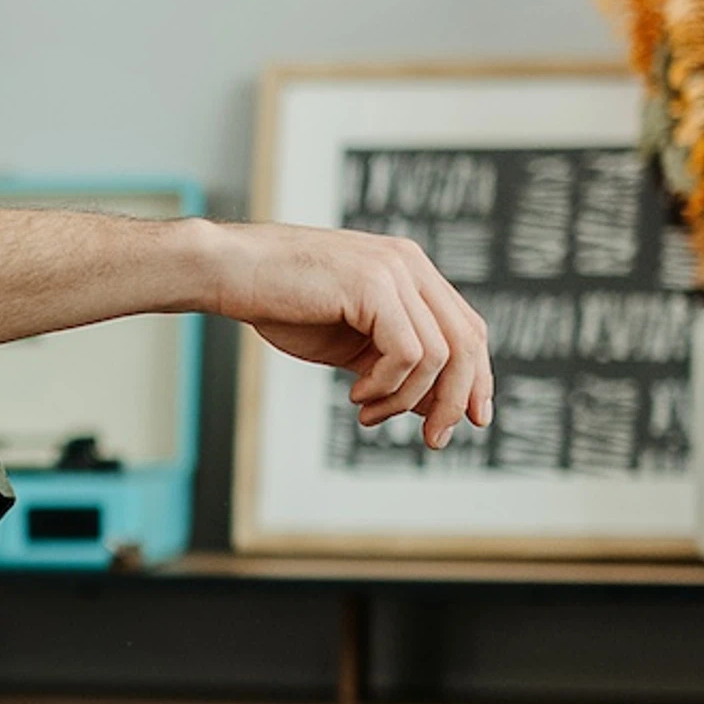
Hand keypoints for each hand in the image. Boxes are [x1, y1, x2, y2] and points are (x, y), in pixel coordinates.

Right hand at [209, 221, 493, 447]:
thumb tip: (434, 406)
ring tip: (368, 412)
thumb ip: (392, 364)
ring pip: (439, 355)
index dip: (476, 378)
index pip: (467, 328)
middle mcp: (409, 264)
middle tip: (434, 439)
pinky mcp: (373, 286)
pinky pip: (407, 353)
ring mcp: (394, 271)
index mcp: (409, 271)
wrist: (227, 272)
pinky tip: (355, 394)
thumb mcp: (349, 342)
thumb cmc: (278, 303)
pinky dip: (387, 386)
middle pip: (467, 341)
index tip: (469, 421)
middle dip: (456, 399)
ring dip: (407, 400)